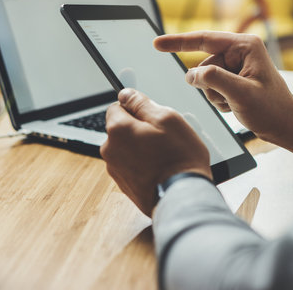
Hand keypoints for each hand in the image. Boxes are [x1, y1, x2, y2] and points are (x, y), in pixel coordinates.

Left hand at [100, 88, 211, 216]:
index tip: (152, 117)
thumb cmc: (179, 158)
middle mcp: (110, 150)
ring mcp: (115, 170)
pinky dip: (143, 165)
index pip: (117, 106)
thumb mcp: (167, 118)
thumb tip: (126, 94)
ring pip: (127, 148)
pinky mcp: (124, 186)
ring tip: (164, 156)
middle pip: (121, 129)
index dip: (136, 108)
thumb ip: (142, 103)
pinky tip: (161, 169)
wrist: (182, 197)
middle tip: (163, 138)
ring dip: (141, 148)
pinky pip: (131, 166)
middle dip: (139, 129)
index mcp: (118, 129)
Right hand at [154, 31, 292, 160]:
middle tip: (229, 98)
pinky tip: (235, 105)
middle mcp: (240, 52)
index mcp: (245, 46)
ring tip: (235, 103)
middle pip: (204, 64)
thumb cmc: (273, 109)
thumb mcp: (241, 94)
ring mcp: (237, 66)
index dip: (178, 42)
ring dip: (215, 95)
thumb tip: (191, 74)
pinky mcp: (235, 79)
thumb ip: (214, 80)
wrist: (286, 126)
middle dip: (210, 85)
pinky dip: (219, 99)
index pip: (204, 40)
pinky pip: (212, 87)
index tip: (157, 43)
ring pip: (206, 78)